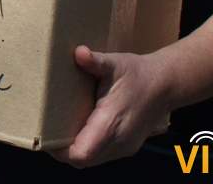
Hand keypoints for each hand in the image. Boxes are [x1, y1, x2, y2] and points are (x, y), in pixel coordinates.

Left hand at [49, 45, 169, 167]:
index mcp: (111, 124)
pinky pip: (101, 154)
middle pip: (83, 160)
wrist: (165, 84)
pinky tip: (77, 129)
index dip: (61, 149)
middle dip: (62, 149)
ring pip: (92, 159)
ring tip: (59, 129)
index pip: (82, 153)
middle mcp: (119, 141)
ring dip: (74, 149)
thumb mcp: (115, 63)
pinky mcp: (127, 146)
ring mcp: (125, 147)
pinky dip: (86, 147)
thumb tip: (80, 52)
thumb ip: (96, 61)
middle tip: (48, 129)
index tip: (46, 135)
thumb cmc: (137, 73)